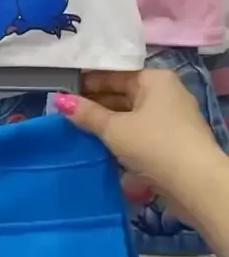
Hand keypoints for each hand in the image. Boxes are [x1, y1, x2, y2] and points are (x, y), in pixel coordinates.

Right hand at [54, 70, 220, 206]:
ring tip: (74, 129)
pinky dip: (119, 137)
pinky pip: (138, 133)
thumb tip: (60, 101)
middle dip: (95, 104)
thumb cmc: (154, 145)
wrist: (195, 183)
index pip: (115, 73)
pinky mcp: (170, 142)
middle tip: (64, 112)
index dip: (88, 81)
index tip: (63, 89)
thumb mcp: (114, 129)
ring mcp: (170, 119)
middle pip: (123, 94)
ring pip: (130, 115)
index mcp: (155, 79)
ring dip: (105, 123)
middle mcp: (165, 94)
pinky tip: (97, 145)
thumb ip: (87, 114)